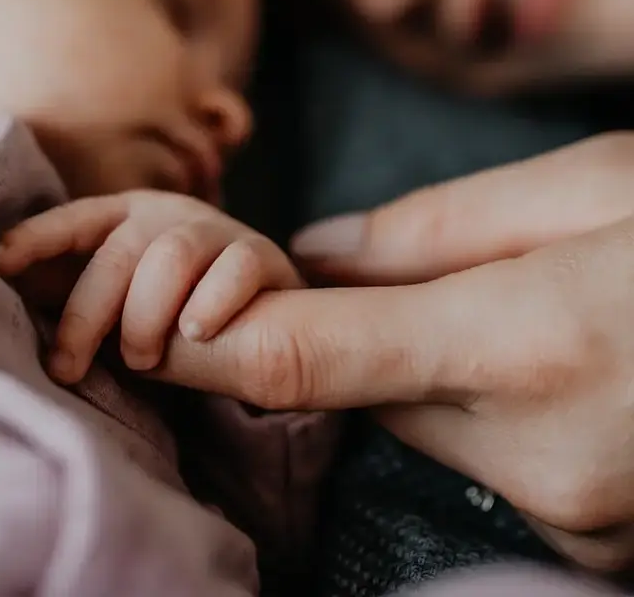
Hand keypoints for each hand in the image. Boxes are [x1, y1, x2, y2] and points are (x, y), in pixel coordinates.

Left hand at [0, 190, 302, 384]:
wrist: (268, 323)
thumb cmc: (177, 311)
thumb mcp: (125, 298)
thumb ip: (85, 297)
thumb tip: (14, 307)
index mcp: (127, 215)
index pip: (74, 220)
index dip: (36, 237)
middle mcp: (169, 213)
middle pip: (119, 253)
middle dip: (86, 313)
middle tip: (68, 367)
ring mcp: (218, 229)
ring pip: (173, 257)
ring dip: (147, 314)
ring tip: (141, 360)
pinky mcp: (261, 253)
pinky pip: (234, 269)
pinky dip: (212, 303)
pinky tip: (197, 333)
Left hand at [152, 134, 633, 573]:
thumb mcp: (599, 188)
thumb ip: (441, 225)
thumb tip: (316, 256)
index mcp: (528, 344)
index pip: (305, 356)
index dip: (206, 343)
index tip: (144, 329)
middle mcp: (540, 460)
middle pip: (366, 392)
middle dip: (365, 334)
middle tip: (440, 276)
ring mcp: (574, 521)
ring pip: (430, 430)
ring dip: (438, 373)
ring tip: (533, 315)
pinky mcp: (599, 546)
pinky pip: (495, 469)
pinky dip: (495, 416)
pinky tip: (561, 369)